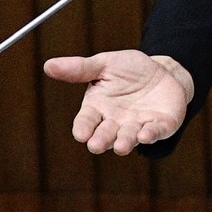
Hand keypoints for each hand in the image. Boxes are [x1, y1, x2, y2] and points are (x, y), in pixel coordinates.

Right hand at [42, 50, 193, 154]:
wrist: (163, 71)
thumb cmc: (129, 70)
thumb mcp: (105, 64)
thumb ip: (79, 68)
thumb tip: (48, 65)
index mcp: (98, 108)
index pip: (86, 122)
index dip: (83, 128)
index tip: (80, 133)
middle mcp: (115, 122)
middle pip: (105, 135)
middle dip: (101, 140)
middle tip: (96, 145)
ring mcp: (137, 126)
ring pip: (127, 138)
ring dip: (124, 142)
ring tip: (120, 146)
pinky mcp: (160, 126)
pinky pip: (154, 132)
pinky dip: (150, 135)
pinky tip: (145, 135)